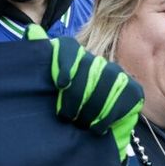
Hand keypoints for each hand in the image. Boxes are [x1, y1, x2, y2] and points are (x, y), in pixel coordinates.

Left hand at [42, 38, 142, 157]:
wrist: (86, 134)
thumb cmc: (61, 110)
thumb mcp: (45, 88)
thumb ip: (38, 58)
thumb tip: (31, 31)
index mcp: (72, 56)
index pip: (68, 48)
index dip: (65, 63)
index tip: (60, 83)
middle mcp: (95, 61)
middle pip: (89, 68)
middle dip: (77, 96)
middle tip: (65, 116)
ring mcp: (116, 74)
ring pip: (108, 83)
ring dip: (93, 107)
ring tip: (81, 123)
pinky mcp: (133, 91)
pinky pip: (124, 97)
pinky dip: (109, 114)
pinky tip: (98, 127)